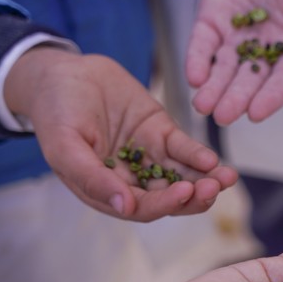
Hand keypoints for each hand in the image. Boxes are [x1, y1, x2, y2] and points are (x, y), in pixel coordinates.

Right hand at [4, 48, 237, 220]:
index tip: (183, 194)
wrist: (63, 73)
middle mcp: (132, 180)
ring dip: (206, 180)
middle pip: (170, 197)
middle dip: (194, 196)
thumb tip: (125, 207)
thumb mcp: (64, 145)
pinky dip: (199, 155)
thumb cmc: (55, 112)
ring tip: (227, 177)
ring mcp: (150, 157)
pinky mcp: (162, 134)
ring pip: (184, 176)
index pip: (142, 208)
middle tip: (213, 188)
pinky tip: (213, 158)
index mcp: (107, 191)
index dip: (164, 205)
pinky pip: (184, 149)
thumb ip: (92, 178)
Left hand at [186, 0, 282, 123]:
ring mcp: (239, 32)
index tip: (257, 113)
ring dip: (215, 88)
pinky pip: (204, 43)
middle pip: (252, 79)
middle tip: (223, 116)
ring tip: (203, 105)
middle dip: (237, 98)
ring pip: (225, 68)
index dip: (272, 97)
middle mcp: (267, 45)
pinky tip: (194, 75)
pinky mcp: (213, 16)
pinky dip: (198, 59)